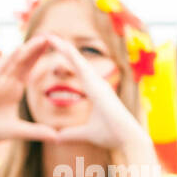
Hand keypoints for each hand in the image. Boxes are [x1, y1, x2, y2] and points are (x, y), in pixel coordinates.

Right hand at [0, 36, 63, 144]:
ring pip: (15, 62)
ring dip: (28, 50)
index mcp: (14, 89)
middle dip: (37, 49)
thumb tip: (57, 137)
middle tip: (52, 36)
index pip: (29, 70)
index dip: (39, 58)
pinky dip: (9, 59)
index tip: (53, 49)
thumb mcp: (17, 131)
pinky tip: (20, 49)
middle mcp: (6, 82)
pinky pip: (0, 68)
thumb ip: (37, 131)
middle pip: (24, 62)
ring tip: (42, 39)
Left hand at [41, 35, 148, 150]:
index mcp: (97, 93)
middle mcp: (98, 85)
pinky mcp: (98, 86)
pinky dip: (71, 55)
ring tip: (49, 36)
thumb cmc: (113, 136)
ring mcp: (99, 84)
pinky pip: (81, 66)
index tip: (57, 51)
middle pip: (78, 63)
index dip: (68, 61)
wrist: (128, 140)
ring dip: (64, 48)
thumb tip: (56, 138)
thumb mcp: (87, 134)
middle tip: (49, 36)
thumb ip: (72, 134)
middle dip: (64, 50)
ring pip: (78, 61)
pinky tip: (61, 45)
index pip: (79, 73)